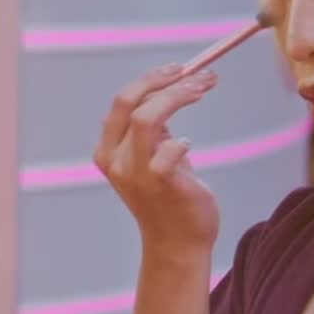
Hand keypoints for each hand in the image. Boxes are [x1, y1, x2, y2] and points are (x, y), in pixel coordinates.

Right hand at [94, 64, 220, 256]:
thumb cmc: (168, 198)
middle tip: (198, 74)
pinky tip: (189, 144)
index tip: (180, 69)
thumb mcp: (150, 158)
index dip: (151, 79)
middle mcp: (115, 160)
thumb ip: (147, 131)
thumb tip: (151, 95)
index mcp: (108, 150)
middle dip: (164, 80)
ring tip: (205, 88)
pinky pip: (168, 150)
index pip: (122, 101)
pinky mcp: (160, 184)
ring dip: (179, 96)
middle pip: (130, 102)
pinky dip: (180, 141)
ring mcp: (135, 173)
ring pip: (147, 118)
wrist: (177, 244)